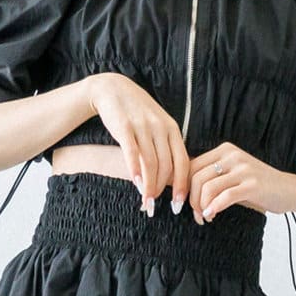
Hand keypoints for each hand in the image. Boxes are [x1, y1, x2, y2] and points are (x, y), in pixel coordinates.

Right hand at [85, 73, 190, 210]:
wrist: (112, 89)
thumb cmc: (137, 112)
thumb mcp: (158, 125)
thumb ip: (166, 147)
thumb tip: (172, 178)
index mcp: (172, 129)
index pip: (183, 162)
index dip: (181, 185)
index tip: (178, 204)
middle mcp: (160, 128)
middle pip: (166, 166)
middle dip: (162, 190)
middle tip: (155, 206)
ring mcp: (143, 127)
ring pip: (150, 163)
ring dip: (149, 186)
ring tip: (145, 202)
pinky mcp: (124, 127)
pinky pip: (132, 153)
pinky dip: (135, 171)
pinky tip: (135, 185)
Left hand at [189, 143, 295, 225]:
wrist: (289, 190)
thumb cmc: (257, 187)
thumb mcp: (232, 176)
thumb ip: (211, 178)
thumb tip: (181, 187)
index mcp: (224, 151)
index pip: (191, 166)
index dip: (182, 186)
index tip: (182, 203)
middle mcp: (232, 156)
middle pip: (196, 177)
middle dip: (191, 200)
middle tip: (195, 215)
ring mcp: (243, 170)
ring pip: (208, 188)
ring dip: (202, 207)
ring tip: (205, 217)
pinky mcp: (252, 185)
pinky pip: (225, 197)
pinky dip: (214, 208)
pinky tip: (212, 216)